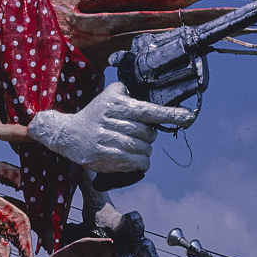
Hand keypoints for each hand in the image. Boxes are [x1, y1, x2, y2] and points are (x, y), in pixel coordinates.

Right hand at [27, 82, 194, 172]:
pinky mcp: (105, 157)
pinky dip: (140, 162)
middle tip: (139, 135)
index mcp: (117, 106)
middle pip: (148, 134)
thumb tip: (150, 99)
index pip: (147, 110)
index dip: (169, 114)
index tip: (187, 116)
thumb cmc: (95, 114)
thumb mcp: (108, 96)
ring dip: (144, 151)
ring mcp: (108, 141)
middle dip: (149, 137)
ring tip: (135, 147)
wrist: (68, 134)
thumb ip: (128, 93)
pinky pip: (135, 162)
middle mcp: (112, 122)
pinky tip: (135, 159)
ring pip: (143, 149)